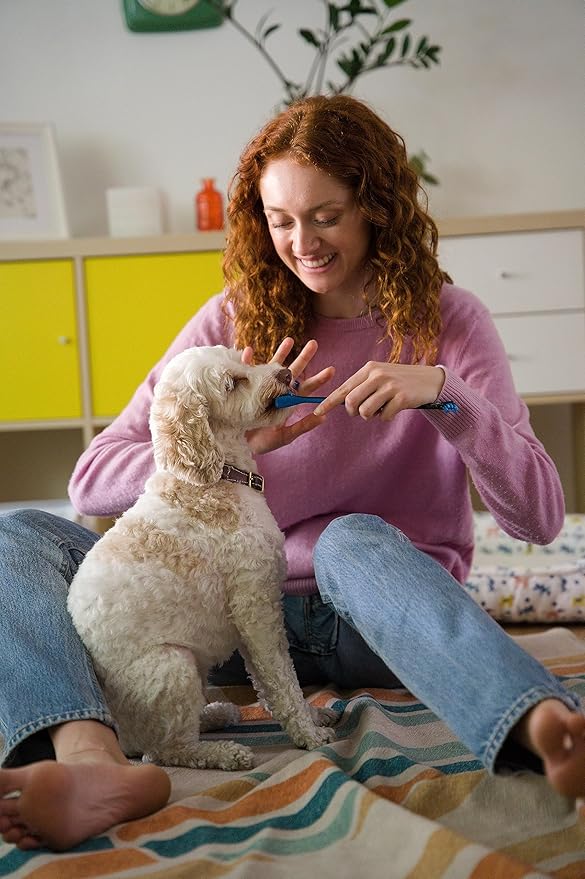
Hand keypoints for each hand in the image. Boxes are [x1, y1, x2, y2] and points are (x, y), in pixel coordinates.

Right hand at [242, 337, 334, 454]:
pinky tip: (249, 351)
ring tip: (290, 340)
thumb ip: (303, 426)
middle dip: (304, 357)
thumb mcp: (285, 436)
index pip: (306, 388)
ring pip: (274, 365)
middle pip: (293, 371)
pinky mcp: (246, 385)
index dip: (319, 379)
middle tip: (314, 343)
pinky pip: (247, 369)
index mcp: (288, 402)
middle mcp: (278, 391)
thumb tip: (324, 417)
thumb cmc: (264, 442)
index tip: (332, 370)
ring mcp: (262, 386)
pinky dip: (248, 360)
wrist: (241, 445)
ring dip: (281, 352)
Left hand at [313, 362, 444, 421]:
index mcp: (369, 369)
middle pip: (351, 402)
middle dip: (353, 412)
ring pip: (365, 411)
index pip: (344, 388)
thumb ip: (363, 387)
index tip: (317, 411)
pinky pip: (384, 416)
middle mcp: (377, 375)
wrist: (431, 380)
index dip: (329, 402)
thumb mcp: (380, 377)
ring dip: (372, 415)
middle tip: (363, 412)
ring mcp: (390, 386)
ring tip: (382, 408)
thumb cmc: (401, 382)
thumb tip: (342, 403)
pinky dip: (387, 416)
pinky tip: (396, 408)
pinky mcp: (401, 397)